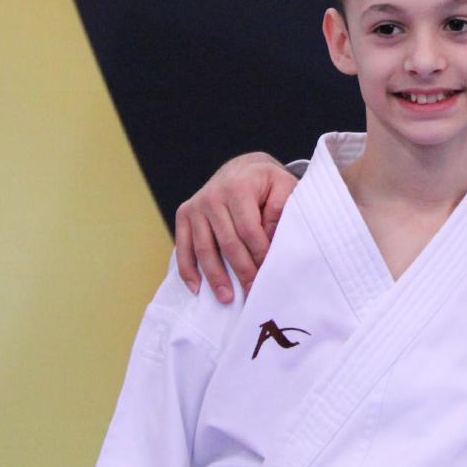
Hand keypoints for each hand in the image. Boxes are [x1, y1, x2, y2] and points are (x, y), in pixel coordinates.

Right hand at [173, 152, 296, 302]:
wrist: (240, 168)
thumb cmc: (267, 183)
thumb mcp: (284, 185)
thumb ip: (282, 208)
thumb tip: (271, 237)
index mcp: (239, 187)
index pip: (249, 229)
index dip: (260, 254)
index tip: (269, 274)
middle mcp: (213, 196)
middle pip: (228, 242)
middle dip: (241, 271)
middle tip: (252, 293)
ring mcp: (196, 206)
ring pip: (204, 248)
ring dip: (215, 277)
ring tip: (227, 298)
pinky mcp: (184, 214)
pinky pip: (183, 246)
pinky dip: (188, 269)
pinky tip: (197, 288)